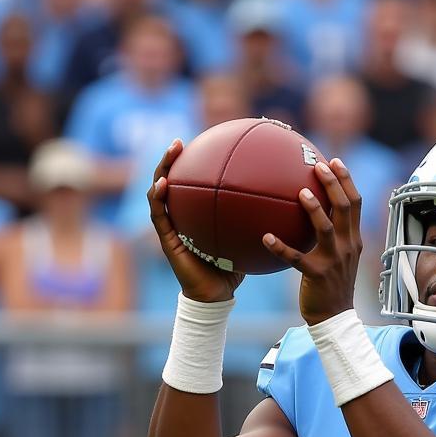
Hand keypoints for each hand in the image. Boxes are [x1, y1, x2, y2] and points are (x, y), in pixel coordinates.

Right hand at [147, 139, 243, 303]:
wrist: (216, 294)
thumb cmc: (232, 268)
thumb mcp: (245, 239)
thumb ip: (252, 220)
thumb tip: (277, 200)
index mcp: (195, 214)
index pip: (189, 185)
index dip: (190, 165)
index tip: (199, 145)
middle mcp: (180, 217)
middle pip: (170, 182)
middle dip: (170, 160)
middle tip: (178, 142)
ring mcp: (170, 227)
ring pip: (158, 193)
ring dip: (161, 171)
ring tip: (169, 154)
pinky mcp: (166, 239)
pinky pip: (159, 215)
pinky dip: (158, 197)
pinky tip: (163, 184)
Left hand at [263, 158, 361, 325]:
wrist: (335, 318)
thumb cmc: (331, 286)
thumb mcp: (339, 258)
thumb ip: (331, 237)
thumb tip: (311, 214)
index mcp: (353, 240)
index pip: (355, 204)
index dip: (346, 180)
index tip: (335, 161)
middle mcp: (347, 247)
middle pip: (345, 208)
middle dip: (333, 184)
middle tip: (318, 165)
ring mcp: (333, 261)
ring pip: (326, 228)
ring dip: (315, 208)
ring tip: (301, 191)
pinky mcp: (316, 275)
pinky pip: (296, 258)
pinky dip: (280, 247)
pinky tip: (265, 237)